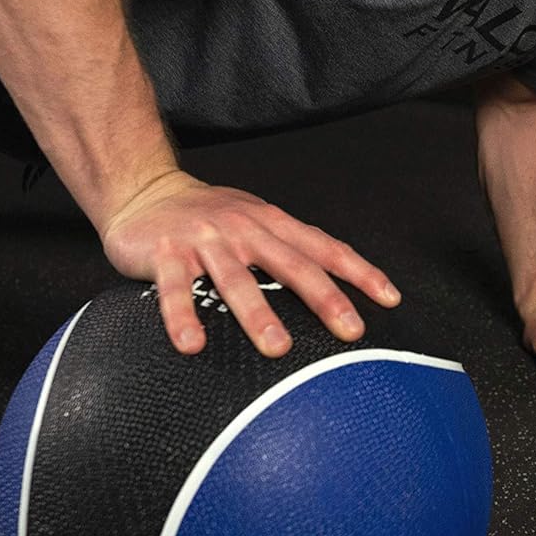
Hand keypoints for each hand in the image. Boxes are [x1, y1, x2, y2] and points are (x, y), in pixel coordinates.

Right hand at [99, 169, 400, 358]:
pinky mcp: (165, 253)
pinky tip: (192, 345)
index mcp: (271, 223)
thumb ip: (289, 250)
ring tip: (278, 347)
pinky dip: (183, 316)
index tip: (390, 299)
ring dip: (257, 314)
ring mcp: (205, 241)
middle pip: (291, 264)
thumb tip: (336, 291)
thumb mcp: (256, 221)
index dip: (359, 272)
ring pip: (235, 280)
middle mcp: (244, 229)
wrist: (145, 188)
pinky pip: (174, 289)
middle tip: (351, 331)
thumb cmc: (209, 215)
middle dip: (324, 298)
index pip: (324, 248)